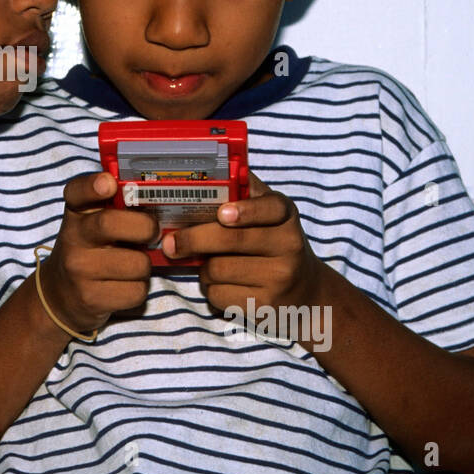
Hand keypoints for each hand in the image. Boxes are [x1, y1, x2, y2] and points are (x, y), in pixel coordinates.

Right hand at [38, 172, 158, 334]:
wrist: (59, 295)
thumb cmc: (89, 252)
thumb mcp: (91, 224)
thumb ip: (115, 208)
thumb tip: (157, 199)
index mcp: (76, 214)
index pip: (76, 192)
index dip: (91, 186)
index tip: (108, 184)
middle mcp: (72, 238)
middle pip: (110, 224)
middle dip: (144, 227)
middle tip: (153, 232)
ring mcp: (79, 270)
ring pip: (136, 263)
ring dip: (144, 266)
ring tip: (133, 265)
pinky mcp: (90, 298)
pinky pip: (136, 291)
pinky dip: (139, 289)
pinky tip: (125, 286)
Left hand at [162, 172, 329, 328]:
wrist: (305, 292)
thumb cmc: (273, 244)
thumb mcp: (269, 214)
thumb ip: (244, 191)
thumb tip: (209, 169)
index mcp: (285, 216)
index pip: (270, 208)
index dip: (245, 211)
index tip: (222, 214)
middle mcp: (288, 245)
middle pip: (230, 240)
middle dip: (192, 240)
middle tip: (169, 242)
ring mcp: (279, 278)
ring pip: (217, 269)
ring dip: (202, 267)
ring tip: (209, 263)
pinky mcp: (264, 305)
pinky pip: (218, 294)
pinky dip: (210, 288)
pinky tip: (221, 283)